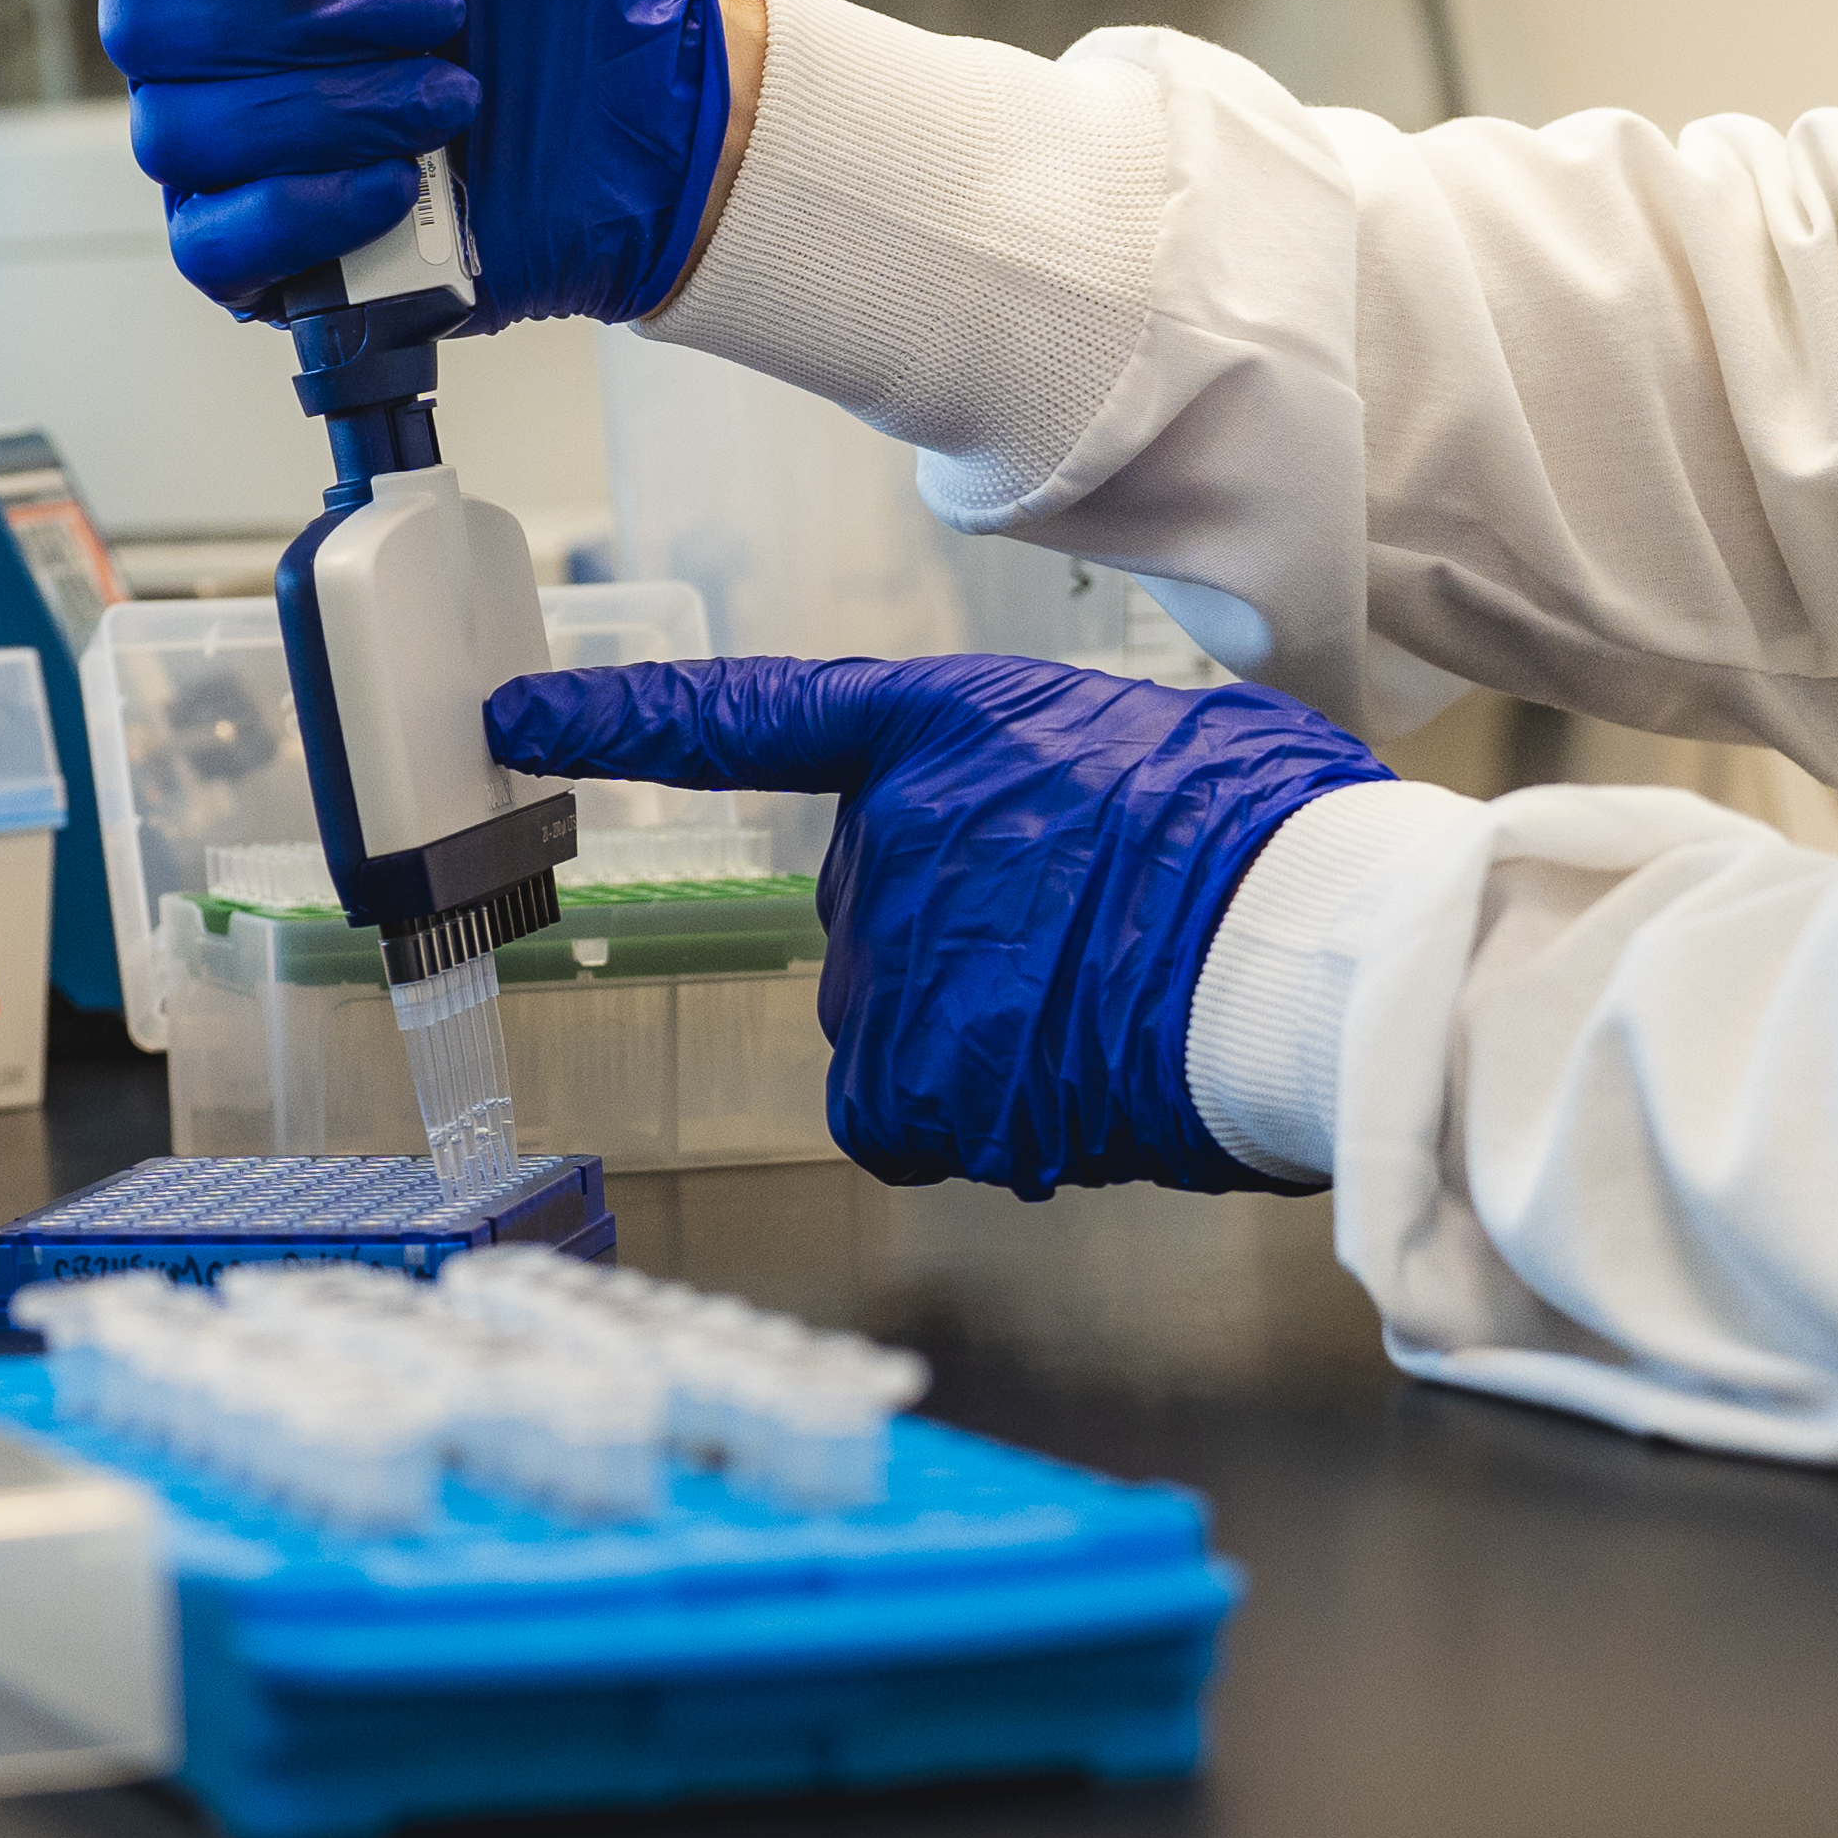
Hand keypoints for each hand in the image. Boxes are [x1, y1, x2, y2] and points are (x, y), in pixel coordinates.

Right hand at [34, 0, 735, 326]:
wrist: (635, 81)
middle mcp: (194, 6)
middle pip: (139, 19)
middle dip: (311, 24)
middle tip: (435, 6)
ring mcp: (215, 127)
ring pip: (179, 127)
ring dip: (341, 107)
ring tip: (448, 89)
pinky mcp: (254, 238)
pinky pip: (210, 241)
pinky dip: (313, 208)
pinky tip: (400, 180)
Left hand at [487, 656, 1389, 1195]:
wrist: (1324, 948)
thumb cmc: (1279, 839)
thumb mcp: (1166, 737)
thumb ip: (1062, 779)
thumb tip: (1082, 846)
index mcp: (947, 730)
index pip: (749, 717)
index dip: (626, 720)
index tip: (513, 723)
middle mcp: (890, 840)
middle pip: (868, 927)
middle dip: (956, 954)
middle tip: (1087, 951)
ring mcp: (894, 962)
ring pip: (892, 1032)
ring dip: (979, 1044)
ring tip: (1104, 1018)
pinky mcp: (917, 1076)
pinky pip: (904, 1119)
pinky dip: (973, 1120)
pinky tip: (1069, 1088)